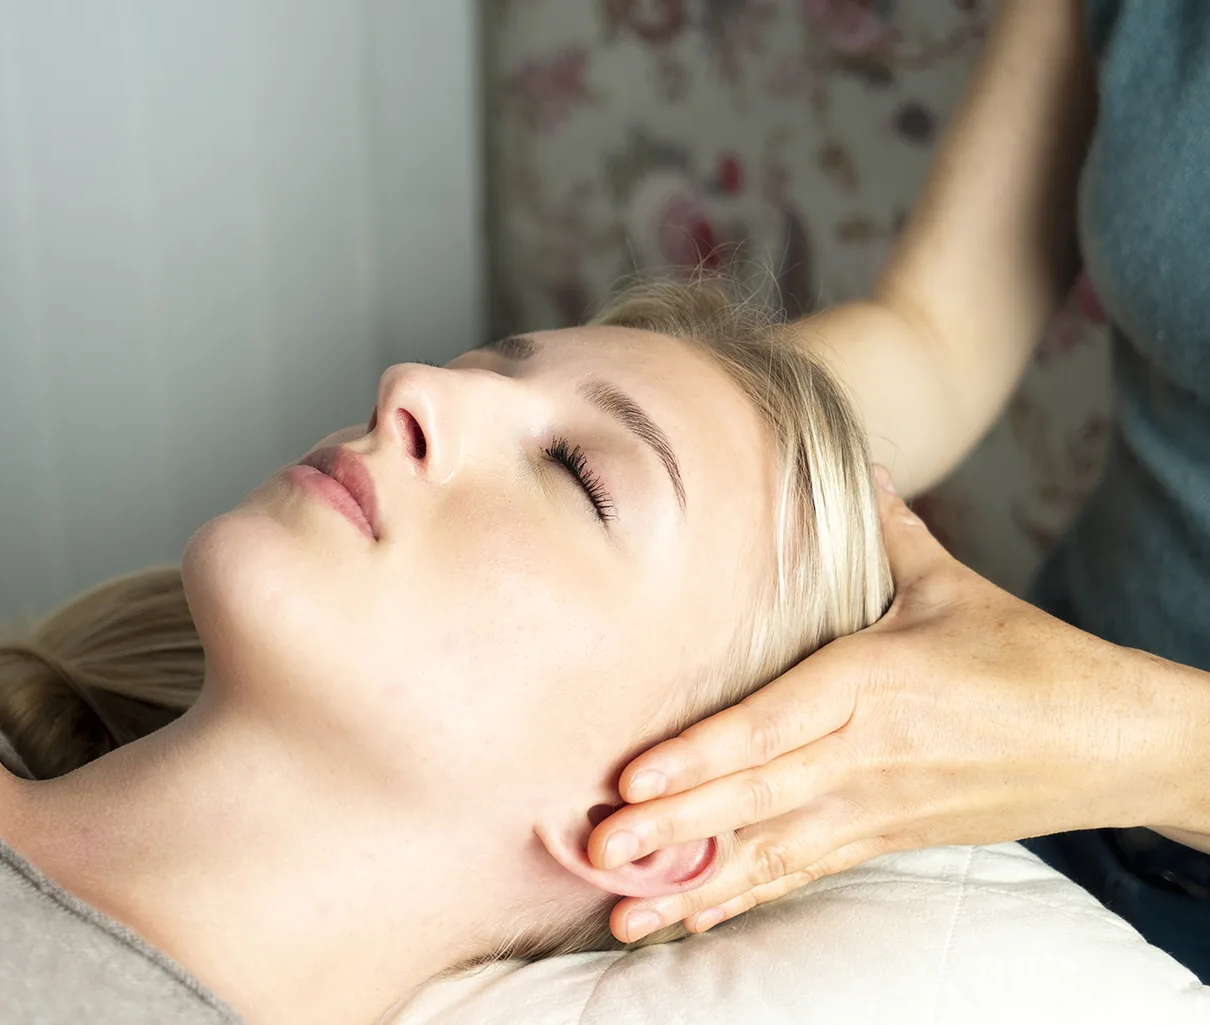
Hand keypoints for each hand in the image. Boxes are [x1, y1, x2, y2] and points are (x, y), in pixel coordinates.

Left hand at [590, 469, 1191, 942]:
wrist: (1111, 742)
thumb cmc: (1030, 658)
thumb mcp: (954, 586)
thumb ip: (890, 533)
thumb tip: (860, 464)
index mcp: (876, 679)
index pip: (774, 722)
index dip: (703, 753)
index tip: (634, 776)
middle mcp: (867, 752)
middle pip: (757, 794)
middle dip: (673, 825)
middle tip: (598, 848)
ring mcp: (875, 805)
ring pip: (771, 848)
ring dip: (694, 881)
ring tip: (623, 909)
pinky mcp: (884, 837)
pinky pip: (802, 872)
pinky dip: (743, 897)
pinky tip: (688, 919)